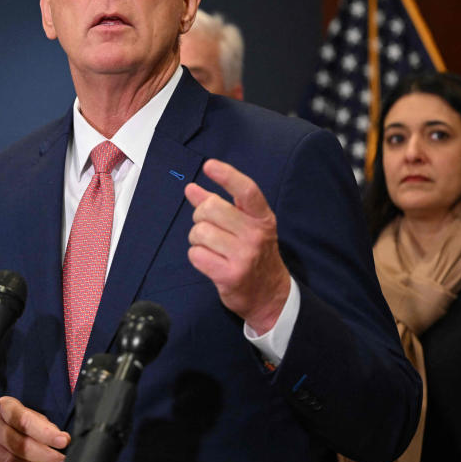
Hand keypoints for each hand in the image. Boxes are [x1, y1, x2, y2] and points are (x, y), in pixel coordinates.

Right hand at [0, 396, 69, 461]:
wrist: (0, 435)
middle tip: (60, 460)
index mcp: (7, 408)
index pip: (24, 420)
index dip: (45, 432)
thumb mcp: (34, 420)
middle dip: (44, 455)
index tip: (63, 441)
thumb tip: (61, 439)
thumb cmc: (22, 427)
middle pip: (18, 444)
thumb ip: (45, 427)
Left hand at [184, 159, 290, 333]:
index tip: (209, 166)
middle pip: (211, 208)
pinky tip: (210, 261)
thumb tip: (191, 188)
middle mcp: (256, 234)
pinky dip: (197, 256)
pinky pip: (196, 254)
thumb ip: (218, 204)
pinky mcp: (230, 275)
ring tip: (211, 247)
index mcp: (262, 218)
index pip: (247, 191)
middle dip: (200, 216)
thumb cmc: (253, 254)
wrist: (269, 295)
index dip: (227, 175)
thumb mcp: (244, 226)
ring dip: (197, 239)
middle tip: (208, 227)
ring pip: (200, 232)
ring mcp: (244, 255)